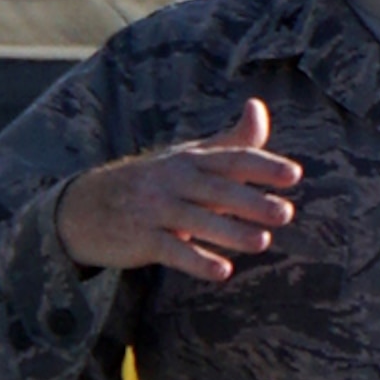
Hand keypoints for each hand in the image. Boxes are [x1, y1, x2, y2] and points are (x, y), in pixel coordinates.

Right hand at [56, 98, 302, 279]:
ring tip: (263, 242)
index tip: (294, 175)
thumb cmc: (151, 182)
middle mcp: (173, 180)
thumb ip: (230, 141)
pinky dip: (197, 261)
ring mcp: (154, 209)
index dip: (263, 165)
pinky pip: (172, 250)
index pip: (232, 159)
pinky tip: (223, 272)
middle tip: (285, 212)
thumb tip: (259, 107)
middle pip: (217, 189)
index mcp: (190, 159)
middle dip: (251, 200)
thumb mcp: (187, 157)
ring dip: (230, 231)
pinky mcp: (141, 238)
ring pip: (196, 220)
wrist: (84, 207)